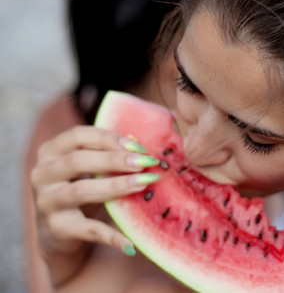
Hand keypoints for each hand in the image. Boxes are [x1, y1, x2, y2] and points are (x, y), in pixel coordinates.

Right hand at [31, 126, 159, 256]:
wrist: (59, 231)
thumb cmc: (81, 188)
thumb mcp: (91, 168)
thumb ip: (108, 153)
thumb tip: (137, 143)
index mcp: (50, 152)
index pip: (78, 136)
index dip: (108, 138)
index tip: (137, 146)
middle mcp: (42, 174)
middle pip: (78, 161)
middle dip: (115, 160)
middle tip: (145, 162)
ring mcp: (46, 202)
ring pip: (81, 190)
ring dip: (116, 186)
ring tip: (144, 184)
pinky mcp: (56, 228)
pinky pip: (88, 230)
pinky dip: (111, 236)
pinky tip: (132, 243)